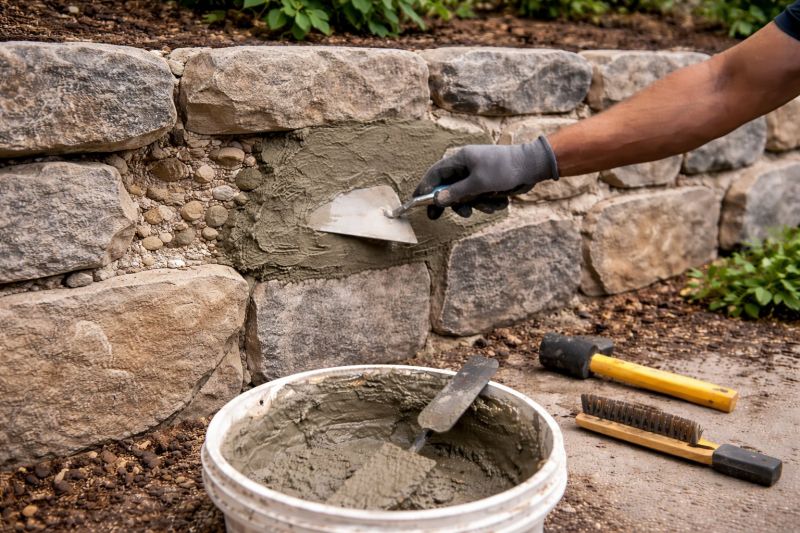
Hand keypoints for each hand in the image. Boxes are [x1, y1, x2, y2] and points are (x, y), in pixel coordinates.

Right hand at [415, 136, 558, 218]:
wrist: (532, 166)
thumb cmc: (505, 170)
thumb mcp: (478, 183)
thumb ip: (456, 193)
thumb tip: (437, 199)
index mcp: (461, 159)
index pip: (435, 173)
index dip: (424, 187)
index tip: (416, 201)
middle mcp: (466, 166)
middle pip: (448, 187)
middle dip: (450, 203)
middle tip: (438, 217)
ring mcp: (477, 175)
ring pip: (465, 196)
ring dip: (476, 205)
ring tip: (489, 206)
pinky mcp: (488, 183)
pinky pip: (480, 198)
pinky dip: (488, 202)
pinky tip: (501, 202)